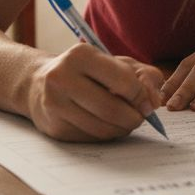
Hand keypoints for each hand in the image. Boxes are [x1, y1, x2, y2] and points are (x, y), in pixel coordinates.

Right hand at [25, 41, 163, 140]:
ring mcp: (55, 104)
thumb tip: (154, 101)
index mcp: (80, 55)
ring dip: (122, 129)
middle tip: (141, 117)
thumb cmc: (86, 71)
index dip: (142, 96)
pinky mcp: (54, 127)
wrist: (39, 83)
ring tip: (126, 121)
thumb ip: (143, 74)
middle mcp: (62, 78)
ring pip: (102, 128)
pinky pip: (91, 138)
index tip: (149, 104)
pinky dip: (107, 135)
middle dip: (135, 118)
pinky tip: (107, 125)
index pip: (123, 81)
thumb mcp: (115, 62)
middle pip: (112, 109)